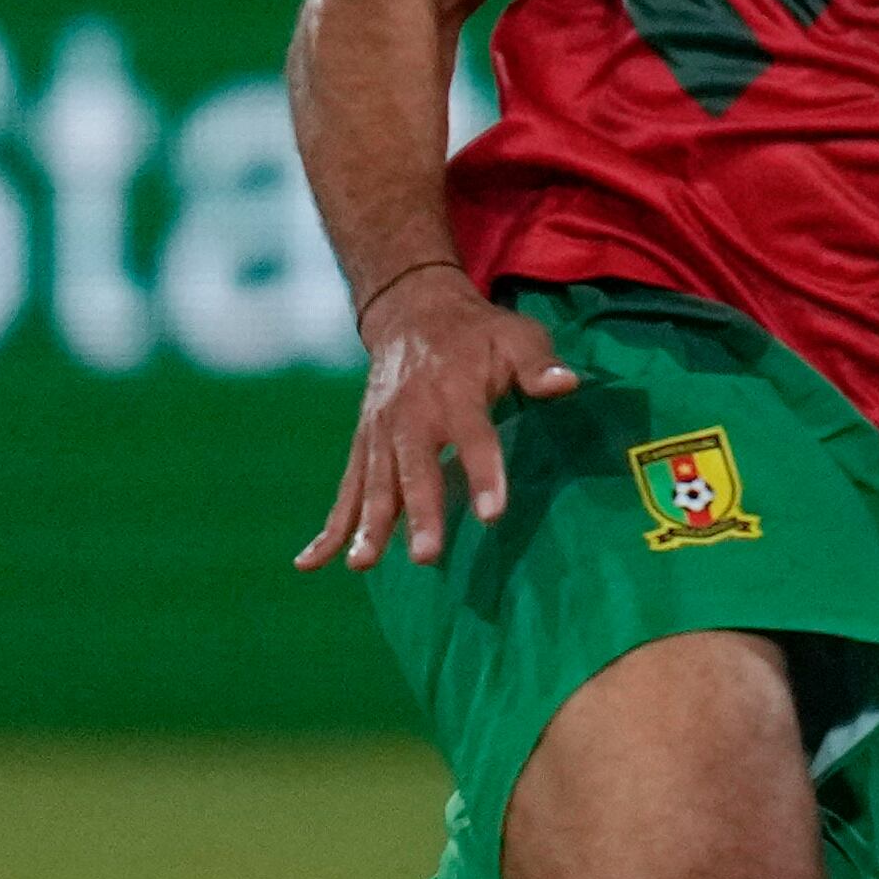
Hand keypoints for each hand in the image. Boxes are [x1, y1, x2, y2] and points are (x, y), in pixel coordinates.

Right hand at [297, 270, 575, 572]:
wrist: (412, 313)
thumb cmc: (477, 334)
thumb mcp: (516, 336)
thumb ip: (537, 364)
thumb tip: (566, 382)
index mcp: (453, 391)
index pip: (472, 436)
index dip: (483, 474)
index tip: (492, 514)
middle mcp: (410, 415)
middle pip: (416, 470)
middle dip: (420, 513)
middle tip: (426, 556)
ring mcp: (380, 434)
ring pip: (375, 485)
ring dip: (369, 526)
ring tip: (364, 564)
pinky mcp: (364, 447)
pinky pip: (346, 490)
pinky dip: (330, 527)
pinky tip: (311, 563)